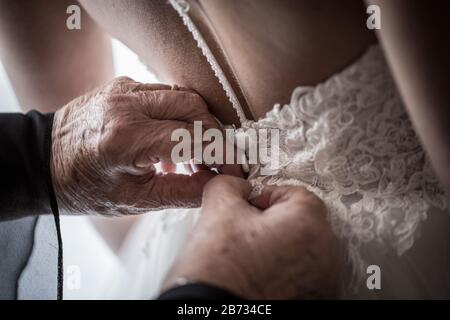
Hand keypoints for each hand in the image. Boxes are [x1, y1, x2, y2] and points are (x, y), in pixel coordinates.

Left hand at [51, 77, 240, 215]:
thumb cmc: (84, 186)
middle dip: (215, 135)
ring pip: (183, 96)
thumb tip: (219, 185)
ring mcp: (124, 90)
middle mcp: (125, 106)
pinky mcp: (124, 85)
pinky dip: (180, 115)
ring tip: (195, 154)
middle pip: (193, 108)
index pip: (192, 138)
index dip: (221, 154)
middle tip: (218, 161)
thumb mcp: (135, 200)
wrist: (46, 162)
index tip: (234, 170)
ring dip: (199, 123)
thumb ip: (183, 192)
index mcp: (125, 139)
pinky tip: (174, 140)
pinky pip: (166, 93)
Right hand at [162, 175, 338, 298]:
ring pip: (300, 248)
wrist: (211, 313)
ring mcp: (320, 282)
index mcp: (309, 224)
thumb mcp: (218, 209)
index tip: (246, 205)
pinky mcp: (311, 300)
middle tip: (243, 230)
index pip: (294, 193)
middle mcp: (325, 254)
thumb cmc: (219, 269)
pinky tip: (257, 274)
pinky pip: (300, 274)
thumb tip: (235, 184)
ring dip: (278, 246)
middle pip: (299, 221)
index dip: (264, 195)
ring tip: (248, 255)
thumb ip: (230, 185)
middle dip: (271, 221)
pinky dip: (282, 270)